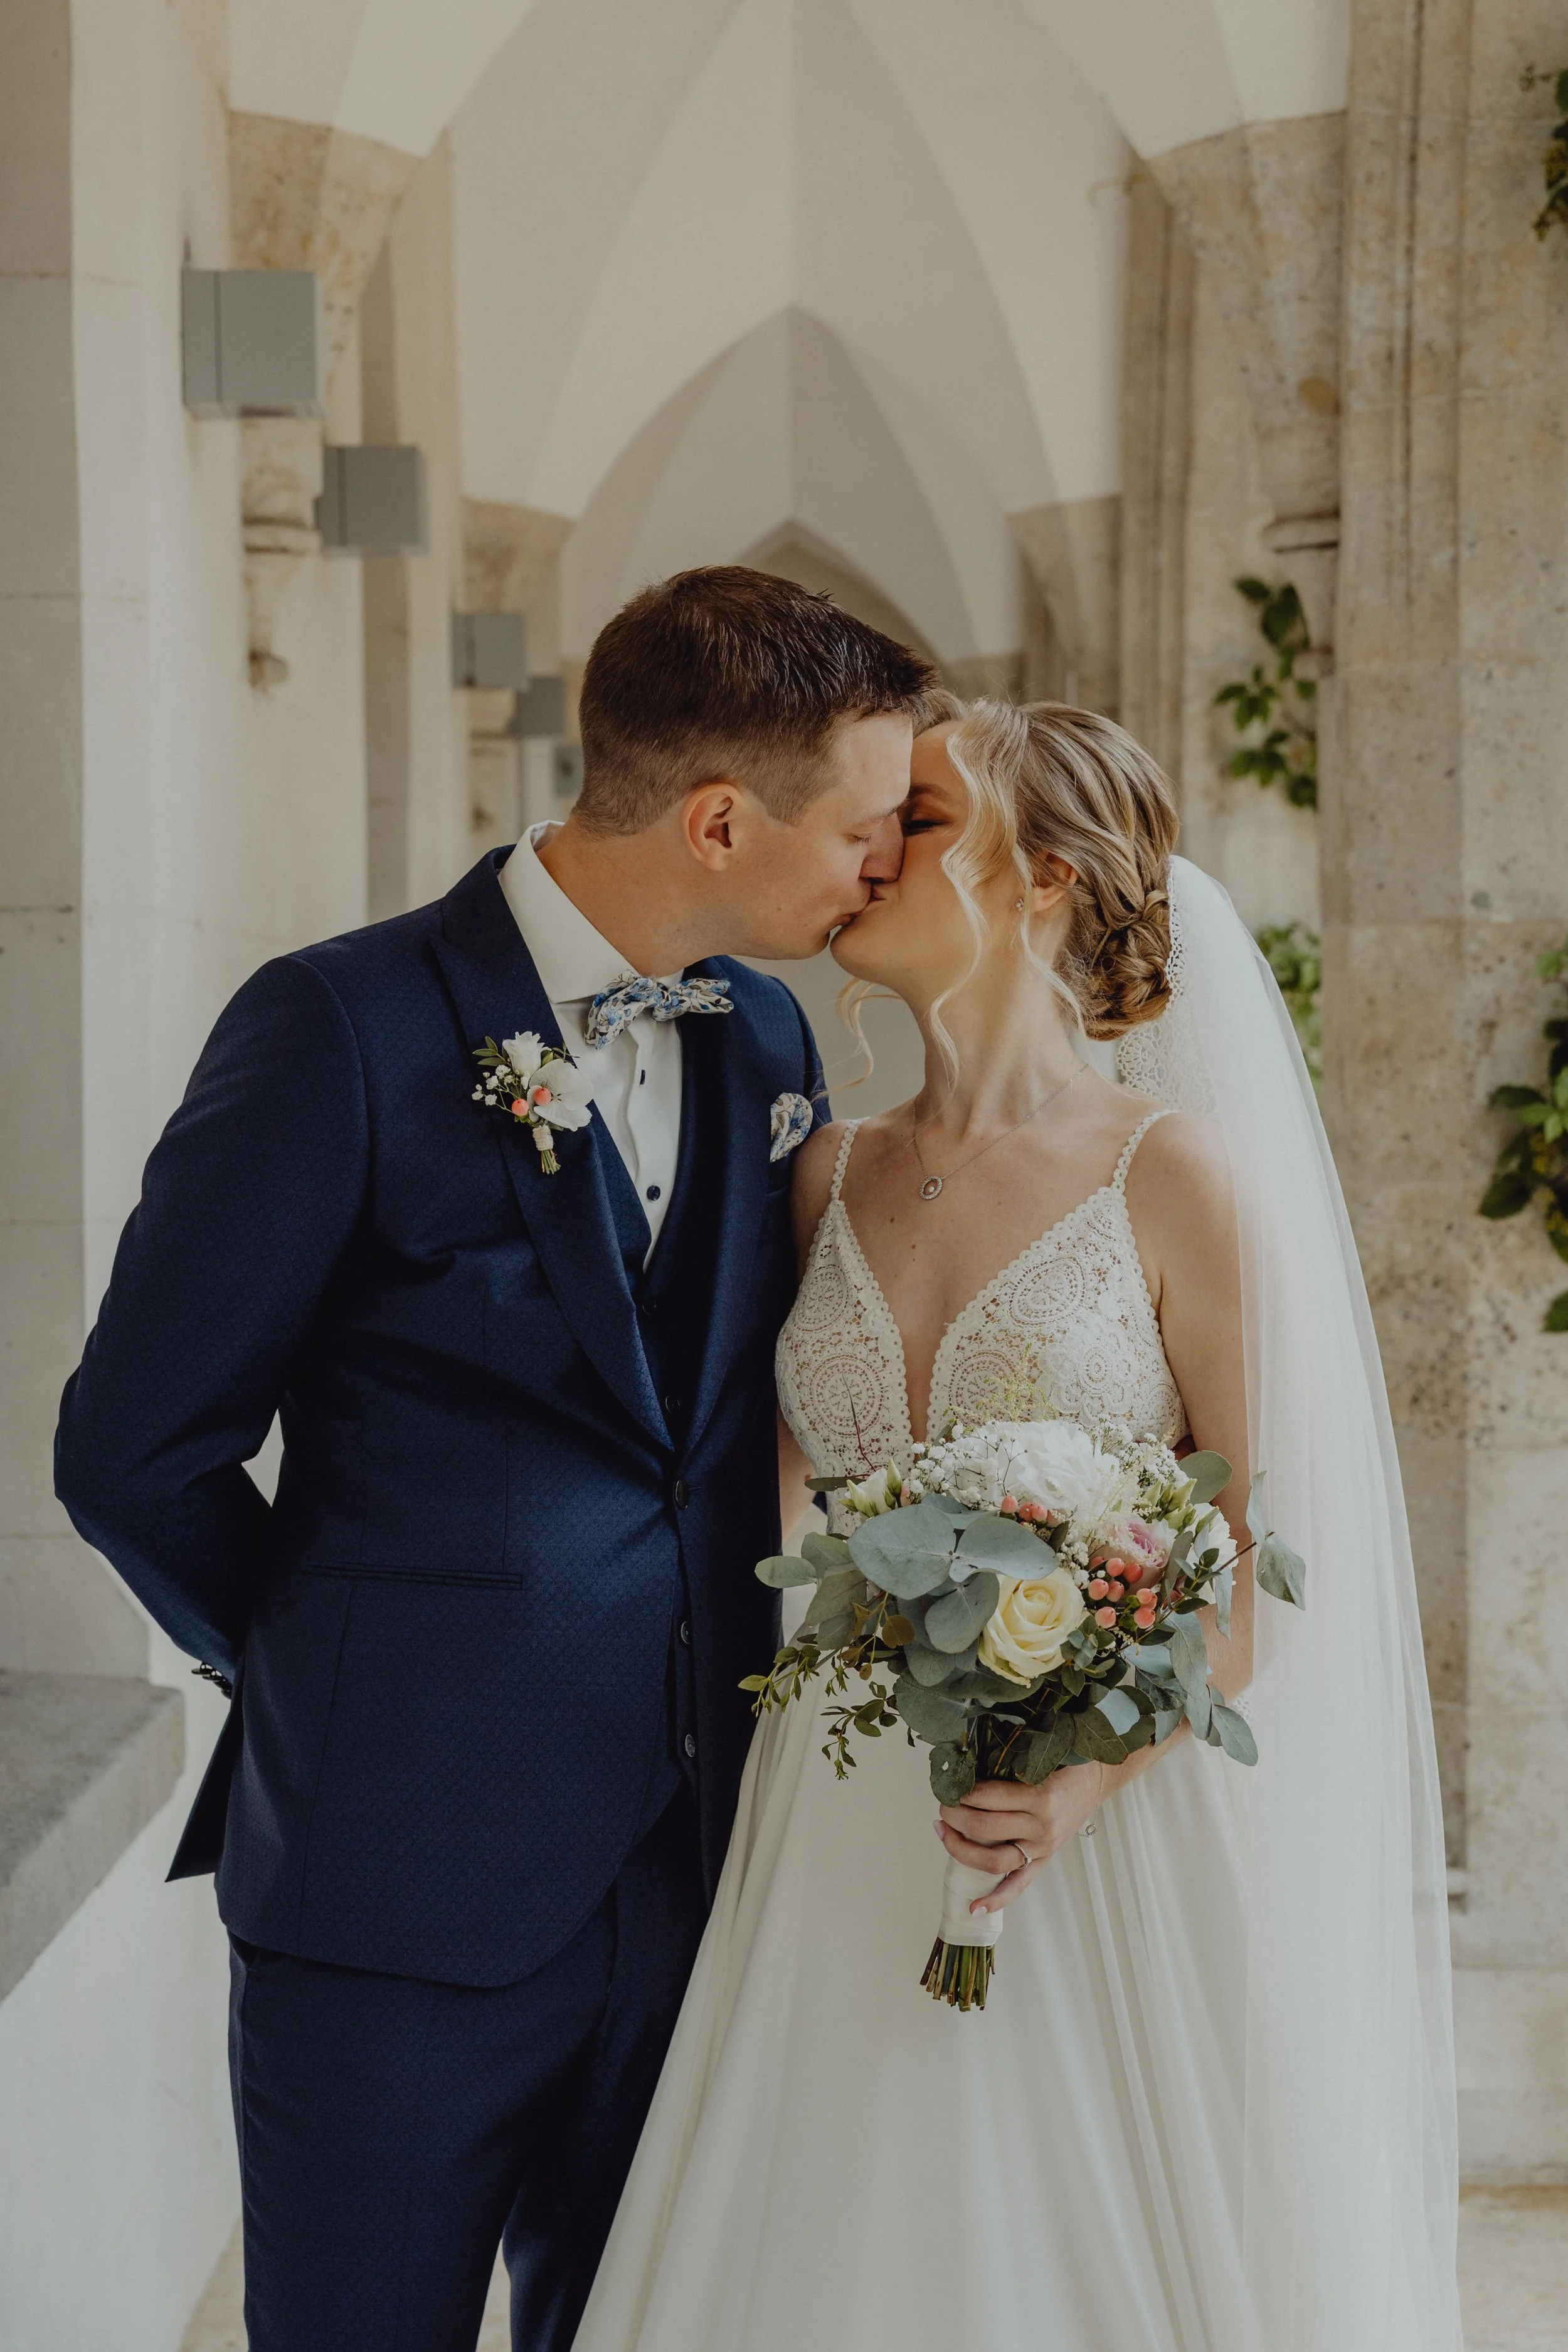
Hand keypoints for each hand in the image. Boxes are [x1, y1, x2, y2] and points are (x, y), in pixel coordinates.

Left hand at [936, 1765, 1107, 1914]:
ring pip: (993, 1860)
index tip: (949, 1784)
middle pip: (984, 1828)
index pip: (988, 1798)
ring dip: (960, 1848)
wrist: (1097, 1779)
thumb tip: (964, 1767)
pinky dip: (996, 1899)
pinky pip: (1017, 1885)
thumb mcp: (1039, 1756)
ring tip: (943, 1831)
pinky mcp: (1043, 1861)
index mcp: (1041, 1796)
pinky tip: (974, 1907)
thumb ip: (1008, 1764)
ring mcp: (1042, 1847)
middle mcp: (1042, 1826)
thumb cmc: (1066, 1763)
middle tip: (943, 1805)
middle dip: (955, 1816)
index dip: (962, 1792)